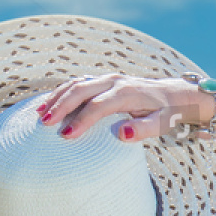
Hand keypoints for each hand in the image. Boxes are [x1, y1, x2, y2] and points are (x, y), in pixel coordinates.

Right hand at [37, 73, 211, 143]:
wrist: (176, 94)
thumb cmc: (169, 113)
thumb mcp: (163, 124)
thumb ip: (144, 130)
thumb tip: (122, 134)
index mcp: (128, 93)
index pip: (98, 106)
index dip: (81, 120)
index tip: (65, 136)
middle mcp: (115, 82)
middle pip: (82, 90)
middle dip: (61, 106)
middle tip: (44, 123)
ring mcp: (108, 79)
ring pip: (76, 84)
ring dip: (57, 97)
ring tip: (39, 114)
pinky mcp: (103, 81)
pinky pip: (78, 84)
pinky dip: (62, 92)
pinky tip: (49, 104)